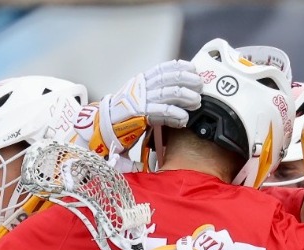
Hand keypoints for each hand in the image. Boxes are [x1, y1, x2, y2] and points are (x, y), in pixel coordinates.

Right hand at [74, 60, 201, 154]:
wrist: (103, 128)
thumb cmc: (123, 116)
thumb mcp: (139, 99)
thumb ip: (155, 94)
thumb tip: (177, 92)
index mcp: (141, 81)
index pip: (163, 68)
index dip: (180, 66)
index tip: (193, 68)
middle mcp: (141, 87)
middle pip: (170, 78)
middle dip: (188, 80)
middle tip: (200, 86)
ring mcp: (140, 99)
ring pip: (169, 92)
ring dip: (186, 96)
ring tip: (196, 102)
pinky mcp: (140, 114)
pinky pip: (162, 111)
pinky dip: (176, 114)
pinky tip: (184, 119)